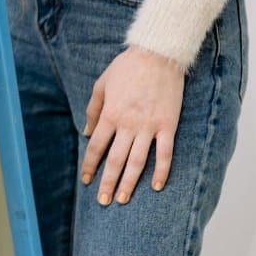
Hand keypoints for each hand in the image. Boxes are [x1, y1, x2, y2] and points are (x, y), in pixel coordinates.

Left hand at [83, 46, 185, 205]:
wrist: (158, 55)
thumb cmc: (127, 68)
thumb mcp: (101, 85)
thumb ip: (93, 110)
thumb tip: (87, 132)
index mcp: (110, 114)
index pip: (96, 147)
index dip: (90, 165)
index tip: (86, 180)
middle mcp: (128, 124)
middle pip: (115, 160)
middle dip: (108, 182)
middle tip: (103, 201)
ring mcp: (149, 126)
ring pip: (138, 161)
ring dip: (130, 182)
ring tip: (123, 199)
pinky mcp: (168, 125)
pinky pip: (165, 153)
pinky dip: (162, 171)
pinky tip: (157, 186)